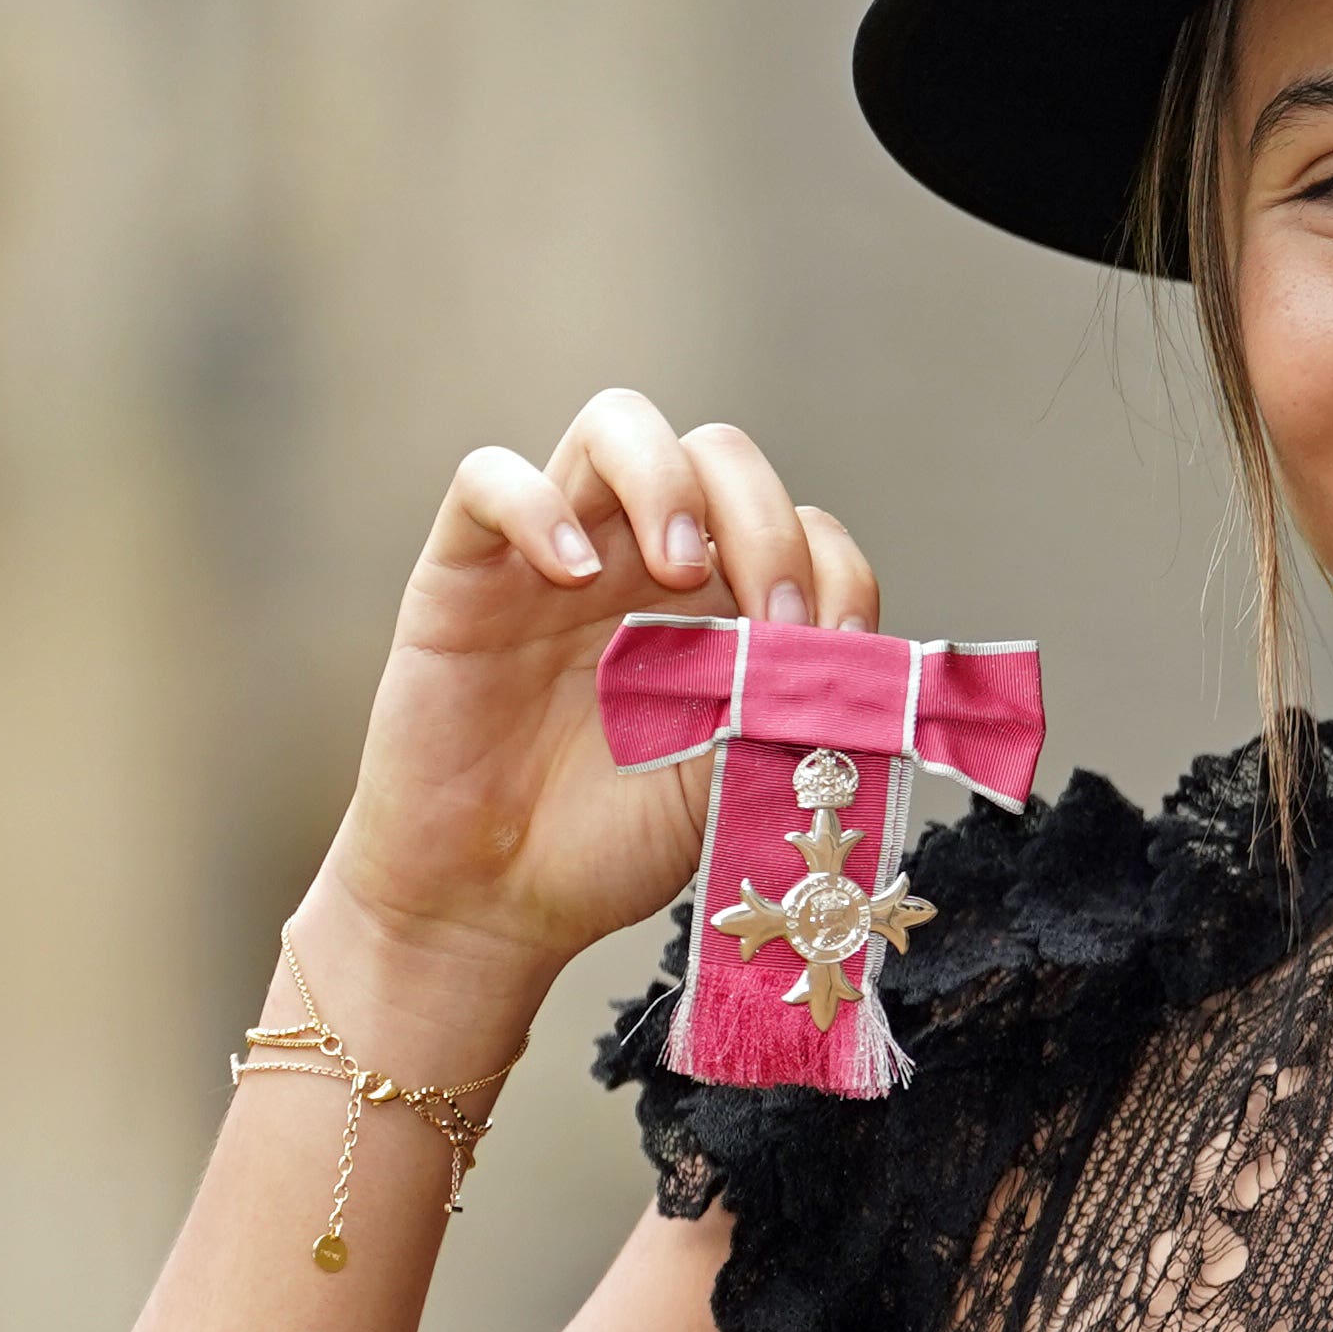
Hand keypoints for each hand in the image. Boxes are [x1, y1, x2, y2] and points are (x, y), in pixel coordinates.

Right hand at [307, 391, 883, 1029]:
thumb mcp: (734, 782)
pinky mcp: (464, 572)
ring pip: (617, 427)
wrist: (495, 904)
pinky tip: (564, 575)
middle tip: (772, 618)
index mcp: (721, 607)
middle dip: (765, 522)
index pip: (800, 527)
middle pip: (720, 456)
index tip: (841, 650)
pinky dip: (536, 505)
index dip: (833, 569)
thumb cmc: (614, 844)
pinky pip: (490, 479)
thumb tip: (867, 666)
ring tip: (680, 569)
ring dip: (669, 481)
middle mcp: (642, 562)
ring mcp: (556, 555)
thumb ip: (794, 713)